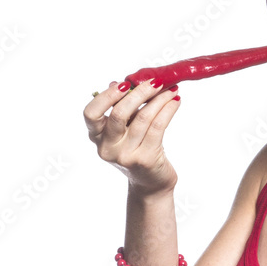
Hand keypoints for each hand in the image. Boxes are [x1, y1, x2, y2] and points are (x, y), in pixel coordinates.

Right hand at [83, 79, 180, 195]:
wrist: (150, 183)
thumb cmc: (136, 149)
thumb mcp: (124, 130)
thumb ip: (120, 109)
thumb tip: (120, 83)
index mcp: (97, 137)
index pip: (91, 113)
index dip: (106, 96)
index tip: (124, 84)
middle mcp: (107, 148)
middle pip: (119, 114)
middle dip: (139, 93)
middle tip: (155, 81)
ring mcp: (126, 156)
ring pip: (143, 118)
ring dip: (159, 99)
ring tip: (171, 89)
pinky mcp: (146, 160)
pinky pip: (158, 128)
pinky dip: (168, 110)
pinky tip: (175, 101)